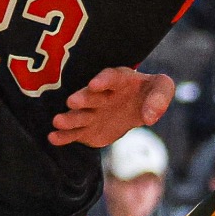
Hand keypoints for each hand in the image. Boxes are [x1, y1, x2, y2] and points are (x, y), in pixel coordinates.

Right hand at [49, 68, 173, 147]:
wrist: (134, 106)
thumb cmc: (148, 93)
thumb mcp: (162, 87)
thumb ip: (160, 97)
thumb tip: (150, 117)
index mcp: (119, 79)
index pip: (111, 77)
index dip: (104, 80)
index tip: (95, 84)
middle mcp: (101, 94)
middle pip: (91, 96)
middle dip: (82, 98)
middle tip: (71, 101)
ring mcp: (92, 112)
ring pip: (80, 115)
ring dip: (69, 118)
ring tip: (57, 121)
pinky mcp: (87, 129)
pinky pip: (75, 133)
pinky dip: (64, 136)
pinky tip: (53, 138)